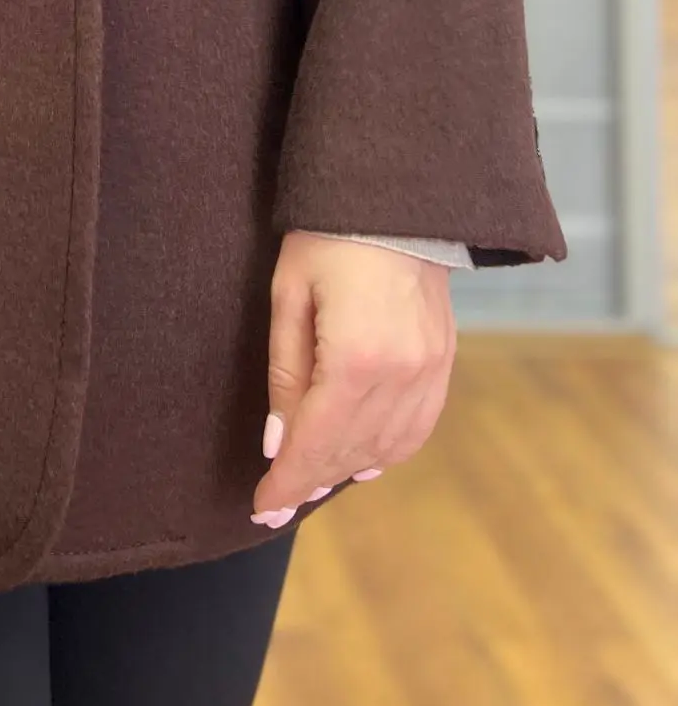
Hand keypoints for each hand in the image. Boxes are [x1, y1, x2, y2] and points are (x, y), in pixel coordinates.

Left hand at [251, 231, 455, 525]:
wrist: (398, 200)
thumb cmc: (329, 236)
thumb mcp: (289, 295)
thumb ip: (285, 373)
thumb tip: (277, 442)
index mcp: (356, 358)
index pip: (315, 442)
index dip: (286, 481)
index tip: (260, 506)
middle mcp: (401, 374)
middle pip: (349, 450)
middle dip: (309, 480)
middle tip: (275, 501)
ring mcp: (430, 370)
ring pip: (386, 447)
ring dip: (345, 467)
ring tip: (310, 478)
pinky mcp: (444, 360)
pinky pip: (417, 426)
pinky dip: (387, 448)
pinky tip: (362, 456)